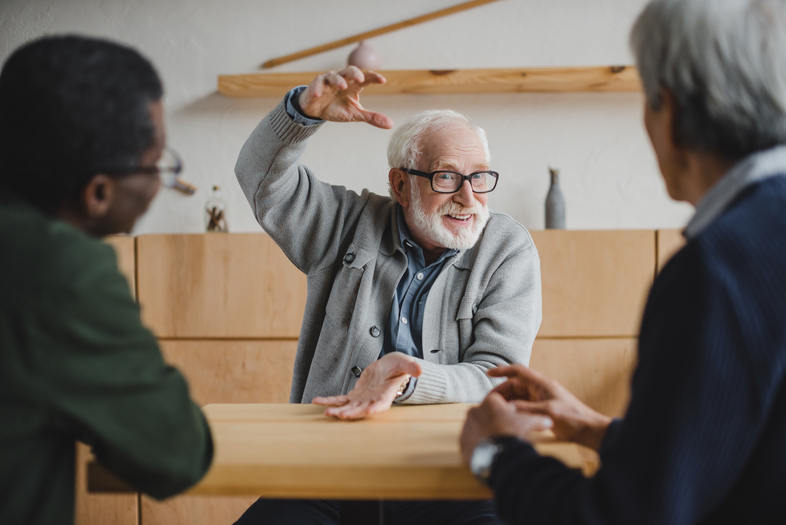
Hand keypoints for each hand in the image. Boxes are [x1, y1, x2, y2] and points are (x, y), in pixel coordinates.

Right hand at [298, 66, 392, 128]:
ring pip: (334, 76)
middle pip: (350, 71)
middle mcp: (342, 79)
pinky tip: (318, 94)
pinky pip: (317, 84)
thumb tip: (390, 125)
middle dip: (355, 73)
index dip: (374, 77)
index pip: (366, 78)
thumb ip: (372, 117)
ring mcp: (328, 81)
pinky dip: (318, 88)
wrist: (316, 111)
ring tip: (342, 86)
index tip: (383, 80)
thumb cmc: (337, 108)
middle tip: (360, 79)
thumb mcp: (355, 114)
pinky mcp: (316, 85)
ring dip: (338, 80)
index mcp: (354, 85)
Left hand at [313, 353, 421, 419]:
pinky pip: (340, 399)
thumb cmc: (398, 366)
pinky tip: (317, 401)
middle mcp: (372, 401)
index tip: (367, 411)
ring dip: (337, 410)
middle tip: (339, 415)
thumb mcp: (405, 363)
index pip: (380, 404)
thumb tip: (420, 370)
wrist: (389, 367)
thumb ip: (411, 367)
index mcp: (385, 395)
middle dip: (350, 413)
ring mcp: (362, 399)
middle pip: (360, 410)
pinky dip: (329, 401)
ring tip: (325, 412)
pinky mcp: (354, 395)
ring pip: (347, 407)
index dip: (373, 408)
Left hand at [460, 392, 553, 464]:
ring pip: (478, 427)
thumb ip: (539, 420)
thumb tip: (549, 421)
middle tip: (506, 430)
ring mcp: (466, 426)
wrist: (498, 456)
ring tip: (498, 442)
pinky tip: (489, 450)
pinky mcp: (462, 441)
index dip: (507, 407)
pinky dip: (479, 444)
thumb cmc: (513, 434)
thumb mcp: (530, 424)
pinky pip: (471, 440)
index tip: (513, 415)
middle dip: (495, 419)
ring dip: (486, 432)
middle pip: (487, 413)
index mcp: (490, 402)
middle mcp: (475, 411)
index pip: (498, 399)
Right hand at [489, 365, 612, 450]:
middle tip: (490, 402)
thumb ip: (526, 409)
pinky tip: (509, 418)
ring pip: (518, 396)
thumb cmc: (572, 418)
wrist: (588, 429)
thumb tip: (507, 408)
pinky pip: (523, 406)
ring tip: (497, 411)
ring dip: (507, 402)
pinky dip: (515, 410)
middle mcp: (540, 389)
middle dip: (502, 391)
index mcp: (541, 384)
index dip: (502, 370)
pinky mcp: (542, 409)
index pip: (518, 371)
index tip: (488, 373)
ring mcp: (541, 399)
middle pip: (515, 385)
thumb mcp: (548, 412)